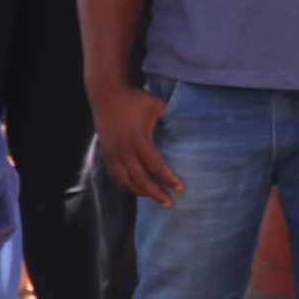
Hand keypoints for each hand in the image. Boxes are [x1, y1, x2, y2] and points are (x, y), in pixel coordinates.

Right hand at [90, 85, 180, 206]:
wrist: (106, 94)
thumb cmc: (135, 99)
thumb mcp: (157, 105)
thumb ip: (172, 117)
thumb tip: (191, 125)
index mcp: (138, 139)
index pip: (155, 165)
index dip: (168, 178)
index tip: (180, 188)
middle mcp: (124, 150)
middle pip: (140, 179)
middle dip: (155, 193)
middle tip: (169, 203)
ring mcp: (114, 153)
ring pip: (126, 181)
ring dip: (141, 192)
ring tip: (155, 197)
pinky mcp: (107, 153)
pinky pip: (116, 175)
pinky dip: (127, 184)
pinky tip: (136, 188)